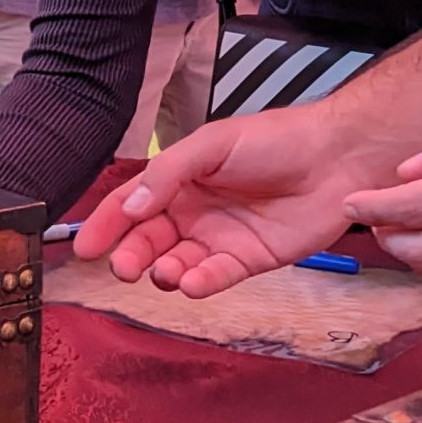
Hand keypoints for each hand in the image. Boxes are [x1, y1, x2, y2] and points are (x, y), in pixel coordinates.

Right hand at [73, 104, 382, 296]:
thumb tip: (130, 205)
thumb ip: (168, 173)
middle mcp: (194, 211)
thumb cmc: (276, 139)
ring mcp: (219, 238)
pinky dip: (199, 283)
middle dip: (132, 255)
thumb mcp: (213, 144)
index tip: (85, 248)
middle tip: (123, 267)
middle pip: (149, 240)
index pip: (132, 204)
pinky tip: (192, 281)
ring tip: (163, 272)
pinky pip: (215, 277)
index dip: (107, 224)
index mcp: (180, 179)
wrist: (336, 158)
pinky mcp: (248, 260)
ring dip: (164, 271)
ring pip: (178, 263)